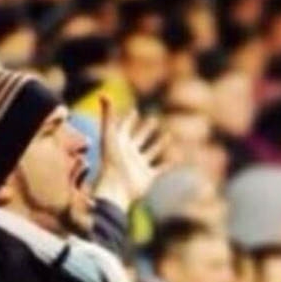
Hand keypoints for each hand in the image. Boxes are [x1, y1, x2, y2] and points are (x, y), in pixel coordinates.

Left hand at [93, 97, 170, 211]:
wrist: (115, 187)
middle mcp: (128, 154)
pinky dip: (168, 164)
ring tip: (168, 135)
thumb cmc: (111, 161)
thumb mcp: (109, 134)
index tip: (133, 112)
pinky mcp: (147, 177)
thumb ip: (107, 114)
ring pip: (151, 152)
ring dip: (158, 144)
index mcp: (118, 144)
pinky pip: (160, 169)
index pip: (123, 128)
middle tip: (153, 119)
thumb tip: (103, 93)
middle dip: (145, 129)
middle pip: (138, 138)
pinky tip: (177, 158)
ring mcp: (138, 166)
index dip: (127, 120)